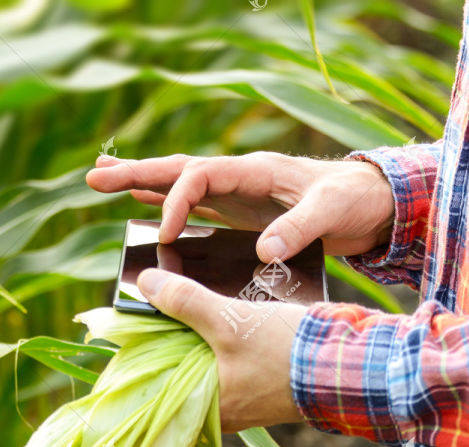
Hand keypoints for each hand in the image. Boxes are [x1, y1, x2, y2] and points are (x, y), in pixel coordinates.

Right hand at [86, 152, 393, 261]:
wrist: (376, 203)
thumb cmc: (356, 200)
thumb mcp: (331, 212)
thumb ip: (298, 229)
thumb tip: (262, 253)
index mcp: (256, 170)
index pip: (200, 174)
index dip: (176, 199)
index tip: (164, 233)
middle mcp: (242, 178)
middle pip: (179, 170)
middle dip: (137, 174)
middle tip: (92, 177)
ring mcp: (241, 196)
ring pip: (183, 187)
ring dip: (145, 186)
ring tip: (105, 184)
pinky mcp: (246, 215)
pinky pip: (201, 209)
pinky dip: (173, 208)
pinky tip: (151, 213)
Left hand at [136, 267, 306, 431]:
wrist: (350, 364)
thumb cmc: (286, 350)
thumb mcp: (231, 320)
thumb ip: (187, 301)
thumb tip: (145, 282)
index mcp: (208, 407)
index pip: (163, 382)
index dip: (150, 350)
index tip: (143, 322)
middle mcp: (226, 413)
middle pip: (186, 372)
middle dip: (178, 341)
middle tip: (165, 308)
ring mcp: (250, 403)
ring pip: (213, 366)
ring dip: (205, 340)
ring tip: (195, 307)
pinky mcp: (269, 389)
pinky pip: (236, 366)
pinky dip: (228, 346)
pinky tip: (229, 320)